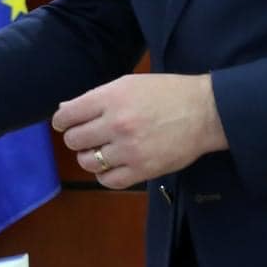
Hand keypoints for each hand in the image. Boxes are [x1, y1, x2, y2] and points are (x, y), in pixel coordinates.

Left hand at [50, 74, 226, 189]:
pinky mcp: (142, 170)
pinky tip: (111, 166)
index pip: (68, 115)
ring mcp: (129, 150)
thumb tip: (65, 111)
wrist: (204, 112)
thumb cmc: (167, 93)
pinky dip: (104, 175)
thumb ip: (96, 98)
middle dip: (77, 138)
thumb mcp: (129, 84)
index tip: (64, 124)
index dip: (61, 121)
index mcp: (111, 98)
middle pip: (74, 140)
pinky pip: (108, 181)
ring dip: (90, 157)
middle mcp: (116, 124)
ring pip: (88, 162)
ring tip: (101, 151)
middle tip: (88, 137)